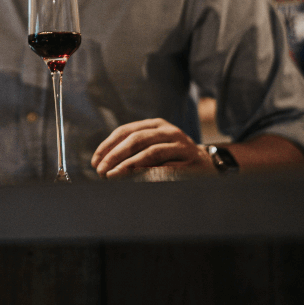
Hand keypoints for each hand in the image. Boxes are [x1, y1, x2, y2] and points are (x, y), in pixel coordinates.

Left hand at [92, 118, 214, 177]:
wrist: (208, 164)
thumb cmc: (173, 157)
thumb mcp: (153, 147)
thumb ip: (133, 150)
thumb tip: (103, 163)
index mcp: (154, 124)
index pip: (125, 131)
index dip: (107, 146)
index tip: (95, 162)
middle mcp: (167, 130)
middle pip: (136, 139)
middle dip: (115, 155)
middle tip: (101, 171)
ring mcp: (180, 143)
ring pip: (150, 152)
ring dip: (129, 165)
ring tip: (114, 175)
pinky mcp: (190, 159)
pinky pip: (168, 166)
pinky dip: (151, 172)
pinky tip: (138, 179)